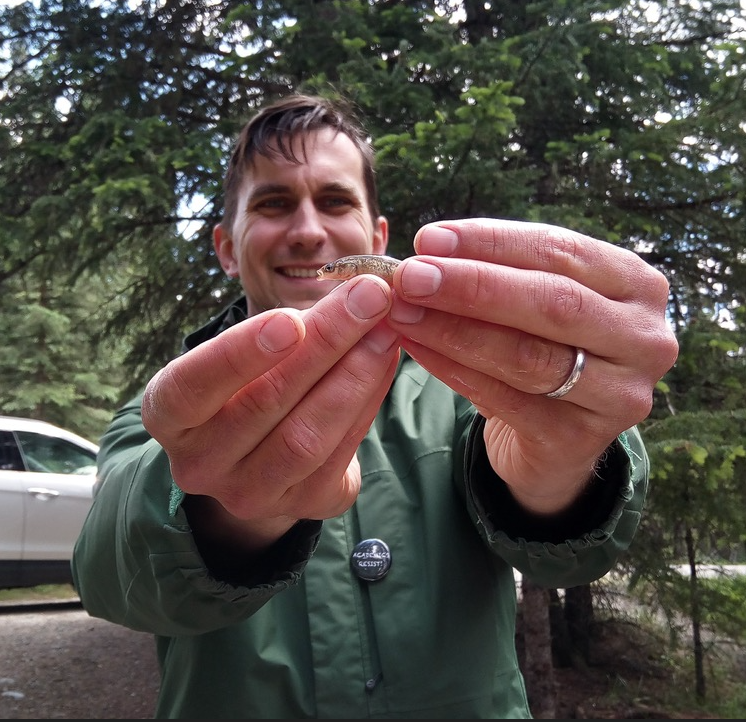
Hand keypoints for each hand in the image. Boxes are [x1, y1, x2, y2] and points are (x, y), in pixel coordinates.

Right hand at [141, 275, 399, 550]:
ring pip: (305, 438)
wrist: (259, 456)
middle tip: (369, 298)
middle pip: (263, 404)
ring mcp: (248, 493)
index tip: (290, 319)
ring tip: (386, 331)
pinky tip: (385, 365)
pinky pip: (339, 455)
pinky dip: (367, 404)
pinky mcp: (301, 505)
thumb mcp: (246, 354)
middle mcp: (199, 463)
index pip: (192, 387)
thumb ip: (288, 327)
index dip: (239, 353)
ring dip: (354, 377)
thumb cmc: (248, 385)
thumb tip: (356, 291)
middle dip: (325, 344)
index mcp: (168, 415)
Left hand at [386, 218, 678, 514]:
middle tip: (409, 277)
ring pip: (526, 355)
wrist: (557, 435)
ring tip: (402, 311)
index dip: (490, 243)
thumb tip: (428, 250)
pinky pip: (505, 400)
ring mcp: (620, 395)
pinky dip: (453, 371)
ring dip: (454, 329)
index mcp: (638, 285)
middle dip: (471, 286)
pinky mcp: (581, 439)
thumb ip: (499, 272)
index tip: (428, 239)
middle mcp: (644, 339)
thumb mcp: (536, 301)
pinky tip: (415, 349)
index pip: (561, 250)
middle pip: (551, 302)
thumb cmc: (545, 347)